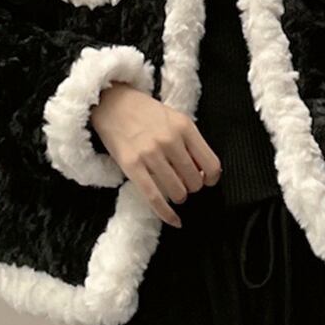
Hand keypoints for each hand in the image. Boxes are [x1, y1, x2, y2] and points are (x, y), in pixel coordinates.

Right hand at [90, 83, 221, 228]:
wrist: (113, 103)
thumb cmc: (145, 112)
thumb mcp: (175, 118)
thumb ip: (190, 141)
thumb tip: (204, 172)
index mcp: (185, 127)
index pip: (211, 164)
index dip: (211, 178)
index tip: (206, 180)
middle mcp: (170, 140)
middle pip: (194, 181)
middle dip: (192, 187)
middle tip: (184, 183)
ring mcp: (150, 154)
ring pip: (177, 192)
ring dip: (179, 197)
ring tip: (174, 191)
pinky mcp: (132, 166)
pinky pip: (154, 198)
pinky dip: (166, 214)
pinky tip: (175, 221)